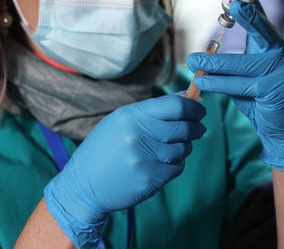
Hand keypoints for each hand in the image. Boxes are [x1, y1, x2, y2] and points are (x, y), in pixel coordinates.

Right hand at [44, 95, 205, 247]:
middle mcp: (139, 135)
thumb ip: (155, 109)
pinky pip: (176, 168)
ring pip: (183, 149)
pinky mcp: (150, 179)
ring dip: (184, 148)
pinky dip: (175, 165)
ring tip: (172, 148)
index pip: (176, 107)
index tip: (200, 110)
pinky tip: (161, 164)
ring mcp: (145, 159)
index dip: (194, 108)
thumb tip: (189, 98)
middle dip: (196, 128)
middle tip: (198, 128)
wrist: (83, 184)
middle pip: (184, 128)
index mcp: (132, 116)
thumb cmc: (105, 148)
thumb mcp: (123, 121)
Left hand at [186, 0, 283, 170]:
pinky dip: (219, 84)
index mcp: (271, 43)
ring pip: (241, 64)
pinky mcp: (277, 88)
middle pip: (260, 26)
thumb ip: (228, 64)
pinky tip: (203, 82)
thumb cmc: (261, 100)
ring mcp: (281, 69)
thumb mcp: (243, 77)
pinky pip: (241, 84)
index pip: (255, 13)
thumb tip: (198, 56)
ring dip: (213, 63)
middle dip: (245, 11)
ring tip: (193, 61)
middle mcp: (280, 50)